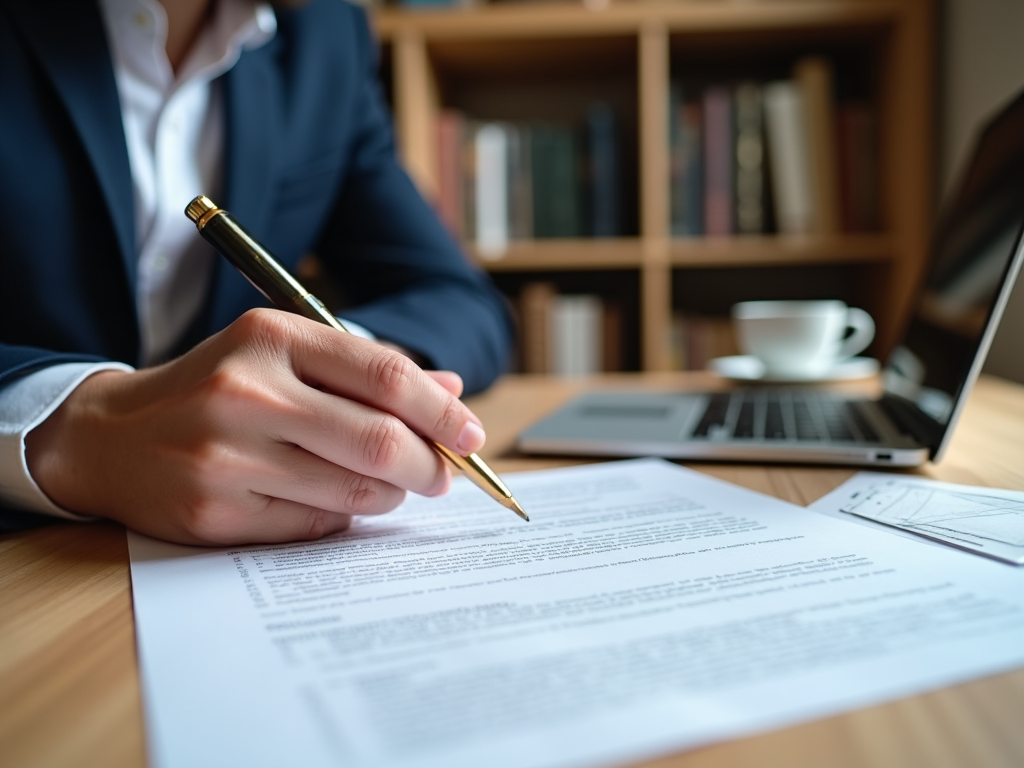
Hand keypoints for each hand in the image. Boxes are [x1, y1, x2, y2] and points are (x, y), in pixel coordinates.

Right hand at [25, 309, 485, 545]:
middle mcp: (246, 391)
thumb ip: (368, 371)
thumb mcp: (284, 355)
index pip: (385, 375)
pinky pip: (316, 523)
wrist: (112, 436)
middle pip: (381, 440)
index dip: (442, 411)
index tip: (472, 435)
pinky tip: (330, 497)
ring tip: (390, 484)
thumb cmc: (218, 388)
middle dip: (431, 465)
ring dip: (391, 493)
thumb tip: (452, 392)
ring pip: (356, 489)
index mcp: (271, 336)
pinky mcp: (214, 513)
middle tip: (443, 475)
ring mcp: (225, 456)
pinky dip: (342, 514)